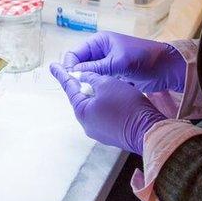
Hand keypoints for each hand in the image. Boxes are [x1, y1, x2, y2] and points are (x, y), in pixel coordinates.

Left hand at [50, 62, 164, 154]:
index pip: (69, 88)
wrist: (148, 130)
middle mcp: (87, 124)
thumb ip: (91, 77)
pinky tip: (120, 97)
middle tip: (85, 71)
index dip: (62, 74)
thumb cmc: (126, 105)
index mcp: (82, 112)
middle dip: (85, 85)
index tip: (53, 66)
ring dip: (101, 94)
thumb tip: (82, 76)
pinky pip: (106, 115)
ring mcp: (99, 131)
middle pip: (83, 98)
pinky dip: (109, 104)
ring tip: (111, 84)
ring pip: (96, 106)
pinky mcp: (112, 134)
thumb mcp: (107, 83)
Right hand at [63, 32, 186, 92]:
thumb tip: (73, 74)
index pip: (75, 53)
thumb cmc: (143, 59)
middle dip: (78, 76)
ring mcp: (107, 63)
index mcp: (99, 41)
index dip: (70, 66)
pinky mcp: (114, 74)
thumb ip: (95, 68)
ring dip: (88, 83)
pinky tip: (97, 95)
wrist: (167, 68)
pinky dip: (97, 87)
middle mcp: (101, 51)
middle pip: (80, 65)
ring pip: (89, 75)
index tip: (71, 81)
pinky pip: (99, 81)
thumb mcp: (118, 62)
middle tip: (78, 91)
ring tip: (88, 94)